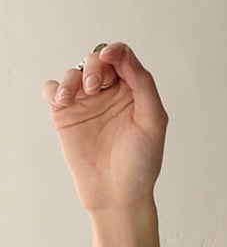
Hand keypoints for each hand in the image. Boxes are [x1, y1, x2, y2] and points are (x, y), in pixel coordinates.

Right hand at [42, 40, 167, 214]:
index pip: (122, 58)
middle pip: (96, 60)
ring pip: (74, 73)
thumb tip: (122, 54)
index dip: (116, 51)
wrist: (118, 195)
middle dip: (95, 66)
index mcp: (134, 93)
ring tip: (74, 98)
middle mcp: (110, 95)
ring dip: (73, 79)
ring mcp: (87, 104)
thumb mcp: (153, 122)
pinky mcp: (66, 115)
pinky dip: (55, 89)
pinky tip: (62, 102)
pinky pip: (53, 89)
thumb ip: (143, 84)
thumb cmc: (141, 163)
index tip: (110, 58)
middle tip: (97, 87)